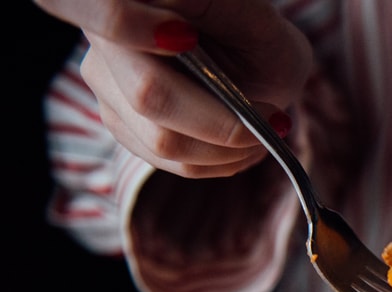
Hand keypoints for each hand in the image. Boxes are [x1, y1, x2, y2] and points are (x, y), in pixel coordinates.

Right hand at [35, 0, 312, 177]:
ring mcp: (108, 89)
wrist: (261, 66)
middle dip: (224, 120)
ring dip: (230, 148)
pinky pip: (175, 163)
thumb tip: (172, 17)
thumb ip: (212, 6)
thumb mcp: (249, 13)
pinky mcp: (125, 128)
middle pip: (149, 96)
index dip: (137, 35)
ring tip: (264, 130)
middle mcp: (105, 43)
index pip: (109, 15)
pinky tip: (245, 143)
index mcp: (127, 2)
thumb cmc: (257, 34)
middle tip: (273, 118)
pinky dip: (223, 161)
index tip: (190, 41)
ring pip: (164, 142)